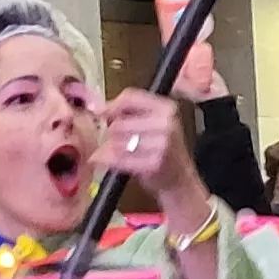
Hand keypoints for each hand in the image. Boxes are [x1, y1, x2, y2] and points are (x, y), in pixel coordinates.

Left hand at [98, 89, 207, 219]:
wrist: (180, 181)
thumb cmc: (163, 152)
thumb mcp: (154, 123)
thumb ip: (130, 111)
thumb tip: (98, 108)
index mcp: (167, 109)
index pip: (130, 97)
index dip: (110, 105)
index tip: (101, 113)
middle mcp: (167, 124)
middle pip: (118, 122)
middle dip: (112, 133)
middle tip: (121, 141)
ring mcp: (162, 144)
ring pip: (116, 141)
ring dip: (111, 148)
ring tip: (122, 153)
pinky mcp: (153, 163)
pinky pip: (118, 158)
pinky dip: (108, 161)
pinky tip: (111, 161)